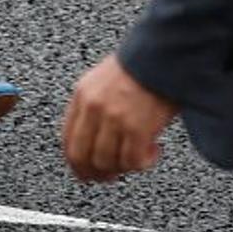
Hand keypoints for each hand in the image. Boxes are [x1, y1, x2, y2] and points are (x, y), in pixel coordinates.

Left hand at [61, 53, 178, 182]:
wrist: (164, 54)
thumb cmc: (140, 65)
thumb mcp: (102, 81)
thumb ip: (92, 108)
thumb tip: (91, 141)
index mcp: (82, 95)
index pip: (67, 140)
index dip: (76, 163)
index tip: (85, 173)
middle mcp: (94, 108)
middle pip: (82, 157)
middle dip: (95, 174)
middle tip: (109, 177)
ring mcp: (114, 119)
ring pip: (107, 162)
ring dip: (123, 167)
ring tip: (137, 157)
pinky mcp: (137, 128)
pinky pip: (132, 161)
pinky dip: (143, 163)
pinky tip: (154, 151)